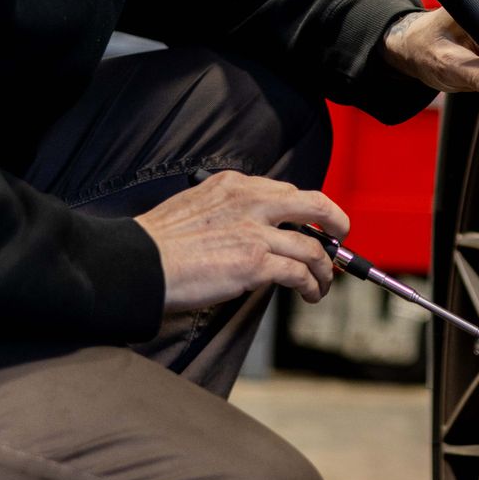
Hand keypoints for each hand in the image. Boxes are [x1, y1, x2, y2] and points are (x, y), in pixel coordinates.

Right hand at [134, 172, 349, 312]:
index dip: (306, 211)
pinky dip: (311, 286)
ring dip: (324, 270)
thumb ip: (228, 211)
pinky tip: (309, 294)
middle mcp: (251, 202)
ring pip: (312, 248)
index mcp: (234, 184)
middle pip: (314, 205)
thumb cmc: (157, 243)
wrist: (138, 263)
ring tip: (322, 285)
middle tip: (340, 238)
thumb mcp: (196, 206)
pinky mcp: (256, 263)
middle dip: (336, 222)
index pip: (285, 191)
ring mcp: (256, 232)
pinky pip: (300, 274)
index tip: (312, 225)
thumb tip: (251, 230)